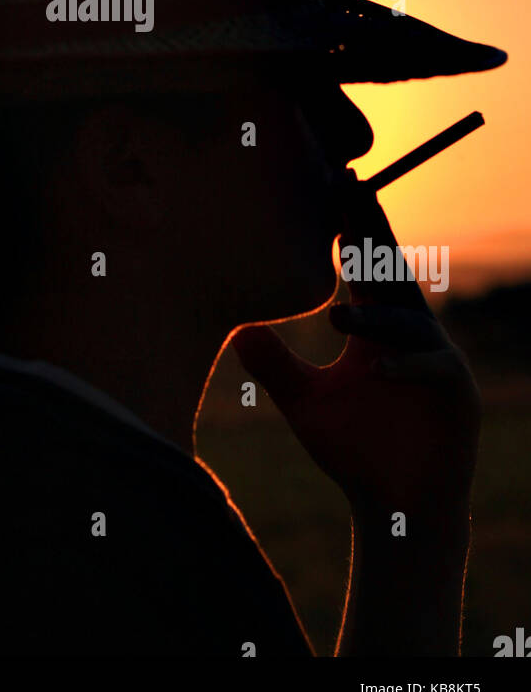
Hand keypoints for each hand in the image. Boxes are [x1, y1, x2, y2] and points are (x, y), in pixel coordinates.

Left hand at [232, 179, 480, 514]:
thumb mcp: (304, 402)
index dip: (351, 226)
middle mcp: (409, 333)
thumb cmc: (353, 450)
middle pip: (390, 273)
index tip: (334, 184)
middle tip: (351, 190)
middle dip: (372, 232)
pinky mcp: (455, 394)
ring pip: (411, 321)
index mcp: (376, 327)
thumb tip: (235, 327)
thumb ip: (274, 364)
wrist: (394, 507)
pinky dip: (405, 366)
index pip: (363, 267)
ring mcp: (436, 359)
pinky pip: (434, 370)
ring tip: (337, 317)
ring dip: (377, 316)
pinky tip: (376, 370)